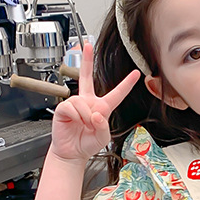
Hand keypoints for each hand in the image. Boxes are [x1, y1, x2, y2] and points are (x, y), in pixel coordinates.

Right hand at [50, 42, 140, 162]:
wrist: (71, 152)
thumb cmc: (87, 144)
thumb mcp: (103, 138)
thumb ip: (104, 126)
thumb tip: (95, 114)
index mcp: (101, 107)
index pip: (116, 93)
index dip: (126, 84)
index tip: (135, 74)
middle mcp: (88, 102)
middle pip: (86, 76)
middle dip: (86, 60)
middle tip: (87, 46)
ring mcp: (75, 104)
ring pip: (82, 102)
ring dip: (85, 116)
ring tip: (83, 125)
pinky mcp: (64, 108)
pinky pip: (72, 107)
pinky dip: (76, 117)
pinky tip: (74, 122)